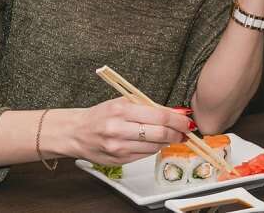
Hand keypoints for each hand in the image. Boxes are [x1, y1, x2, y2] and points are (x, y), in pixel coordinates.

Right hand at [68, 97, 191, 164]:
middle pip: (159, 133)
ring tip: (169, 135)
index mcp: (121, 110)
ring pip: (154, 146)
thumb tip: (175, 112)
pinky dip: (153, 148)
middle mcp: (119, 130)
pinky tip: (152, 141)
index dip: (177, 119)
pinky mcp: (119, 160)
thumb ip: (148, 106)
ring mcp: (119, 147)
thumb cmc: (101, 115)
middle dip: (176, 132)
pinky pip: (145, 155)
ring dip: (166, 141)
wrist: (76, 132)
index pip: (158, 116)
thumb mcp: (122, 102)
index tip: (187, 120)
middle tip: (184, 130)